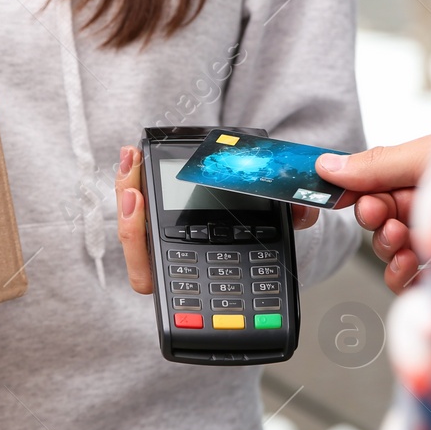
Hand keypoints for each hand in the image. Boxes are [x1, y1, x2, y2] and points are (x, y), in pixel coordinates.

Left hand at [114, 146, 318, 294]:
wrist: (256, 217)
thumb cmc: (263, 235)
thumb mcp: (277, 229)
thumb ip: (291, 221)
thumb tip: (304, 210)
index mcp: (189, 276)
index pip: (150, 275)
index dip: (137, 245)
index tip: (138, 206)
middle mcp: (168, 262)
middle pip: (133, 245)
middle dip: (127, 216)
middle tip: (133, 189)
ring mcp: (157, 238)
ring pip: (130, 222)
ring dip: (126, 188)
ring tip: (131, 158)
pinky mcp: (152, 213)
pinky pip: (133, 200)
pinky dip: (132, 176)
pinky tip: (133, 153)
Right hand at [316, 133, 430, 292]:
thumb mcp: (429, 157)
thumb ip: (377, 165)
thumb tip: (328, 166)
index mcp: (421, 176)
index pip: (372, 188)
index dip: (355, 194)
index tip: (345, 198)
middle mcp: (427, 208)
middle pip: (377, 222)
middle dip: (374, 220)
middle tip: (380, 215)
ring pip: (388, 253)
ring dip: (386, 248)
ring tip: (401, 239)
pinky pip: (409, 284)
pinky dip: (401, 277)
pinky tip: (411, 264)